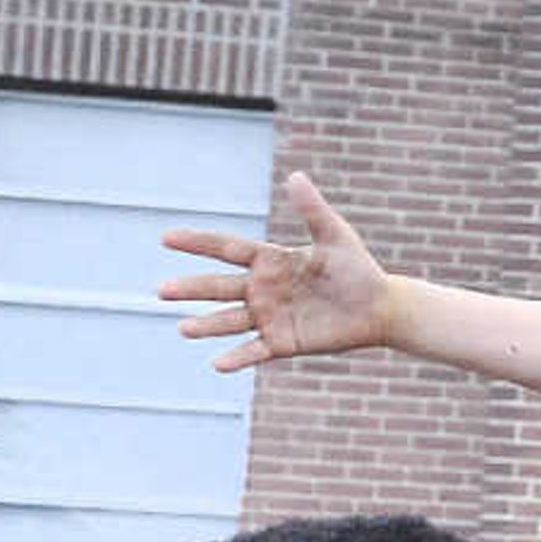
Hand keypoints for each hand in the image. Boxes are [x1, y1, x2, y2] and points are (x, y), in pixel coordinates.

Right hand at [159, 172, 395, 373]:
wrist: (379, 307)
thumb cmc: (358, 268)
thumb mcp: (335, 236)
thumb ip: (313, 210)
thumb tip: (295, 176)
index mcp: (270, 259)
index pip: (226, 248)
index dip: (197, 243)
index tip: (166, 237)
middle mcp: (262, 288)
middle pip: (220, 287)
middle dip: (191, 288)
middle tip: (161, 290)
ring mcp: (270, 316)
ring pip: (230, 321)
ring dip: (207, 325)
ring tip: (184, 328)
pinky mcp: (282, 342)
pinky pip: (254, 350)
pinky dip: (237, 358)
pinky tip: (217, 364)